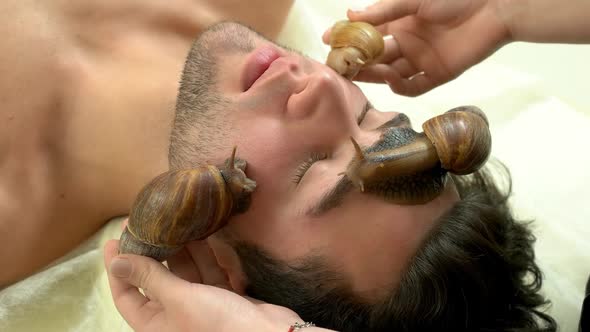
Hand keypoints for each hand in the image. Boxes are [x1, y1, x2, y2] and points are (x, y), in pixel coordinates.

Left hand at [103, 239, 300, 331]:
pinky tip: (201, 234)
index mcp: (156, 324)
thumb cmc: (219, 322)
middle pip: (156, 279)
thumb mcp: (180, 298)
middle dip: (152, 252)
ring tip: (174, 221)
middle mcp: (175, 315)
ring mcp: (200, 305)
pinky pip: (207, 272)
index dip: (117, 269)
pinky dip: (204, 255)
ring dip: (180, 249)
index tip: (114, 240)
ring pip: (184, 273)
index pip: (126, 295)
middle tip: (147, 222)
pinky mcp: (222, 297)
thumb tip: (117, 262)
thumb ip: (150, 277)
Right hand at [323, 0, 510, 95]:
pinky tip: (391, 78)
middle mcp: (407, 42)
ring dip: (374, 74)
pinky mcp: (437, 75)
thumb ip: (382, 10)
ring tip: (359, 72)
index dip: (349, 38)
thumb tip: (349, 15)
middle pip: (375, 56)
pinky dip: (399, 86)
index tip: (329, 40)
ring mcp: (421, 60)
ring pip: (389, 73)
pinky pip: (413, 87)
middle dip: (357, 60)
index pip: (367, 34)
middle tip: (340, 65)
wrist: (495, 6)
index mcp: (400, 21)